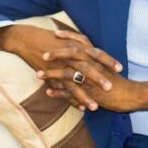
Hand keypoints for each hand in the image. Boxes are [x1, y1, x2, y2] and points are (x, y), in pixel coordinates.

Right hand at [0, 25, 115, 109]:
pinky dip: (70, 100)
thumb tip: (96, 55)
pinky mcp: (49, 75)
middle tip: (110, 88)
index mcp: (77, 45)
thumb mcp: (69, 40)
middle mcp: (69, 55)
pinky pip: (61, 90)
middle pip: (87, 68)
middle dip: (99, 79)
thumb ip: (83, 48)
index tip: (120, 69)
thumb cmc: (50, 39)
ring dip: (85, 96)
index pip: (96, 53)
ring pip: (74, 83)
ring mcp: (58, 66)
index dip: (108, 60)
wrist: (27, 39)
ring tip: (95, 107)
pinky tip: (79, 108)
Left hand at [38, 31, 147, 113]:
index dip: (68, 36)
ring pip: (67, 73)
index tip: (56, 33)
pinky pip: (69, 91)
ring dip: (51, 74)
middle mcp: (93, 64)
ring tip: (37, 75)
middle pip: (72, 54)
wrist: (129, 95)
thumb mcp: (108, 67)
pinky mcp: (88, 92)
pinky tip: (48, 92)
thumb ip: (96, 60)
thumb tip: (86, 56)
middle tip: (43, 55)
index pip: (82, 41)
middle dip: (56, 53)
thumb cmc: (119, 81)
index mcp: (98, 56)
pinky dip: (57, 92)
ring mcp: (90, 78)